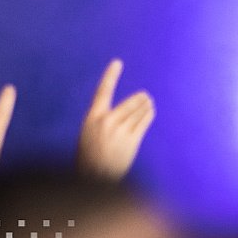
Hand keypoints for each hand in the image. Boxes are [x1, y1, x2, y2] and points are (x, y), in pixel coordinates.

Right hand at [76, 59, 155, 181]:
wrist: (95, 175)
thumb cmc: (89, 154)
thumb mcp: (88, 132)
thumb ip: (102, 120)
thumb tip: (121, 112)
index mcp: (92, 117)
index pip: (103, 91)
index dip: (110, 76)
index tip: (117, 63)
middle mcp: (107, 121)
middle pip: (128, 103)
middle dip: (138, 99)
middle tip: (145, 95)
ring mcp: (120, 131)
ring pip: (138, 112)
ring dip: (145, 106)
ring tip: (148, 102)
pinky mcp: (131, 140)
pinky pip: (143, 123)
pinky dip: (148, 115)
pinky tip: (150, 111)